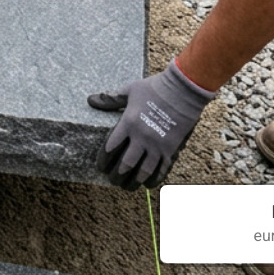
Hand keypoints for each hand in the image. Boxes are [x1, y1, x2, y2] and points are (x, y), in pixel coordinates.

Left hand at [89, 60, 214, 188]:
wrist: (183, 91)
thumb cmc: (154, 88)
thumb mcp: (129, 91)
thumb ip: (110, 99)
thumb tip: (90, 100)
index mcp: (129, 123)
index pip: (111, 147)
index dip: (103, 160)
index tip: (100, 167)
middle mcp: (142, 137)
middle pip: (126, 163)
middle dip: (117, 175)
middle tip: (112, 180)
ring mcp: (158, 145)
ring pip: (143, 171)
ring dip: (134, 181)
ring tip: (127, 186)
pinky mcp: (171, 149)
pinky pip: (162, 169)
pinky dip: (154, 179)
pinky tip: (147, 184)